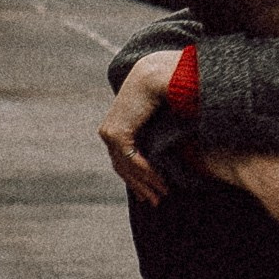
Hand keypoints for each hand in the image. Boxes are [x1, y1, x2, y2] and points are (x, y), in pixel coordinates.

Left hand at [98, 53, 181, 202]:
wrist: (156, 75)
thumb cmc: (159, 93)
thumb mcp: (155, 121)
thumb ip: (155, 137)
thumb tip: (169, 153)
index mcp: (115, 128)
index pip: (122, 161)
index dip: (136, 179)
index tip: (150, 194)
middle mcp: (108, 132)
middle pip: (122, 168)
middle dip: (140, 187)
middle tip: (155, 202)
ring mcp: (109, 134)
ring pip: (127, 167)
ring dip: (146, 183)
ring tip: (161, 195)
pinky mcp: (116, 133)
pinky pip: (132, 160)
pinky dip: (146, 172)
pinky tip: (160, 182)